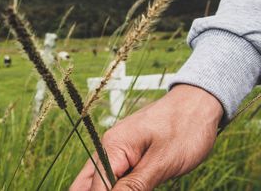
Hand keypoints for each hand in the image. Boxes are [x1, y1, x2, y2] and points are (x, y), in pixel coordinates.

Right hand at [71, 84, 222, 190]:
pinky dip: (114, 186)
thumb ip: (134, 185)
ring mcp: (115, 150)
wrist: (197, 103)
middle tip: (126, 190)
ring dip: (105, 190)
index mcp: (112, 147)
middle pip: (87, 184)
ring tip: (130, 187)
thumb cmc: (184, 128)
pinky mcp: (125, 154)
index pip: (96, 187)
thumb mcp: (162, 162)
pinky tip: (124, 189)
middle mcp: (107, 147)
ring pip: (97, 180)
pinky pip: (111, 175)